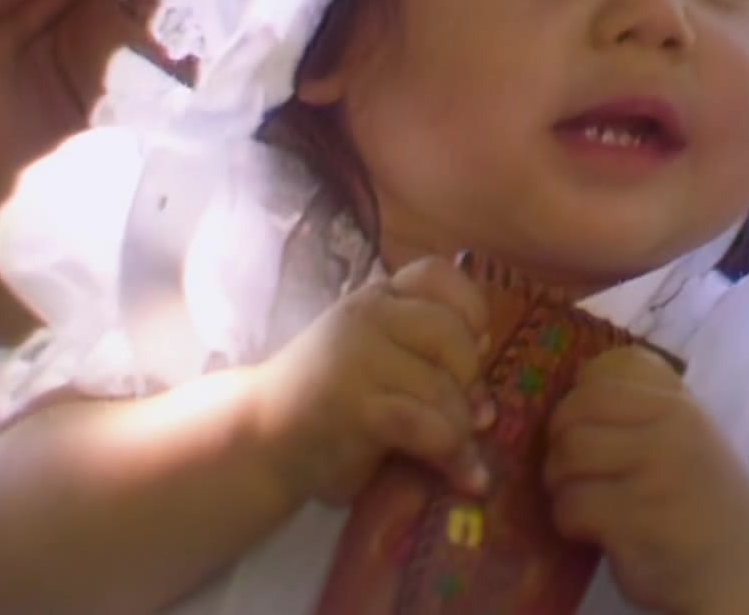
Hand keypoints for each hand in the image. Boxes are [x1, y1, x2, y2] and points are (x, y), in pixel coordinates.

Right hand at [249, 257, 495, 506]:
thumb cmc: (331, 399)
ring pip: (445, 388)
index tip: (473, 345)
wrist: (260, 437)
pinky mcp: (354, 407)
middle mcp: (365, 316)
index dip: (470, 309)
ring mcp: (357, 359)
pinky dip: (453, 454)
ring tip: (456, 449)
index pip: (437, 274)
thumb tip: (487, 384)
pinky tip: (463, 474)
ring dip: (462, 428)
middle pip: (453, 334)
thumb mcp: (378, 357)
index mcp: (376, 298)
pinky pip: (427, 426)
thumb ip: (427, 354)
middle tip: (460, 407)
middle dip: (470, 379)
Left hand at [544, 347, 748, 614]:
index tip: (574, 431)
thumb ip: (645, 412)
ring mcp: (655, 475)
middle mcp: (670, 432)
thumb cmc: (705, 505)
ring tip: (577, 501)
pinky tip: (588, 532)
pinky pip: (573, 506)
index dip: (572, 404)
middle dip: (556, 447)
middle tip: (566, 473)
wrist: (742, 573)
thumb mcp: (689, 439)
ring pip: (568, 459)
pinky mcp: (638, 520)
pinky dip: (568, 522)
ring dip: (559, 485)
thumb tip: (574, 390)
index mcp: (679, 407)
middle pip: (575, 417)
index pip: (603, 378)